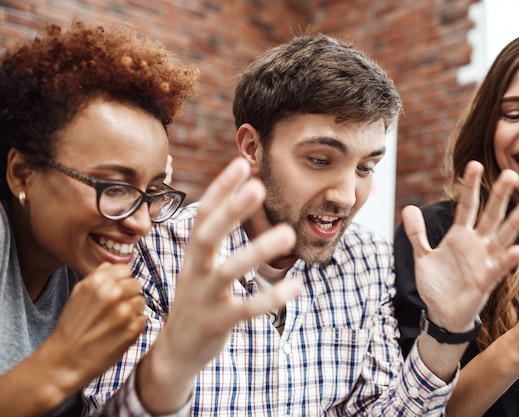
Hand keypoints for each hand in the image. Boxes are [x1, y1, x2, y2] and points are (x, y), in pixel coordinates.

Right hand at [40, 262, 144, 394]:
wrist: (65, 360)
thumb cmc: (71, 327)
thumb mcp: (78, 294)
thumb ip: (97, 276)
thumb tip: (112, 265)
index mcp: (99, 281)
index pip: (125, 270)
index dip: (120, 281)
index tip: (115, 291)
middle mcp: (114, 293)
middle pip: (136, 285)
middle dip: (128, 295)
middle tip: (115, 309)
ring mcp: (125, 312)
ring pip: (141, 302)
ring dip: (132, 311)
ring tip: (115, 322)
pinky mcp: (133, 329)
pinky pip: (142, 320)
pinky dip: (133, 326)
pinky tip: (118, 332)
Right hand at [138, 157, 298, 412]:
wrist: (175, 352)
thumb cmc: (195, 299)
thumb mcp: (198, 266)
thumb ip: (213, 236)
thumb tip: (236, 199)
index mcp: (192, 254)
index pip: (203, 214)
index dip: (220, 188)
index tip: (242, 162)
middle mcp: (195, 271)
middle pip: (208, 234)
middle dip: (231, 210)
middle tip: (257, 186)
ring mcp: (204, 298)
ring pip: (229, 270)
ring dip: (257, 250)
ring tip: (288, 234)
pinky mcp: (217, 323)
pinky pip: (246, 309)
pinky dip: (270, 298)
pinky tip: (297, 287)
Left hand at [402, 160, 518, 331]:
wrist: (441, 313)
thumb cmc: (436, 284)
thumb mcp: (423, 256)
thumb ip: (417, 233)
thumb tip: (408, 208)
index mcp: (460, 236)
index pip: (466, 206)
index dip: (469, 187)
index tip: (473, 164)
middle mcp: (476, 244)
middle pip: (490, 215)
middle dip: (499, 196)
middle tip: (511, 174)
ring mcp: (484, 261)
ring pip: (502, 238)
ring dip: (515, 223)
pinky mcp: (486, 281)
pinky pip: (499, 268)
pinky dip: (508, 260)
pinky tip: (518, 249)